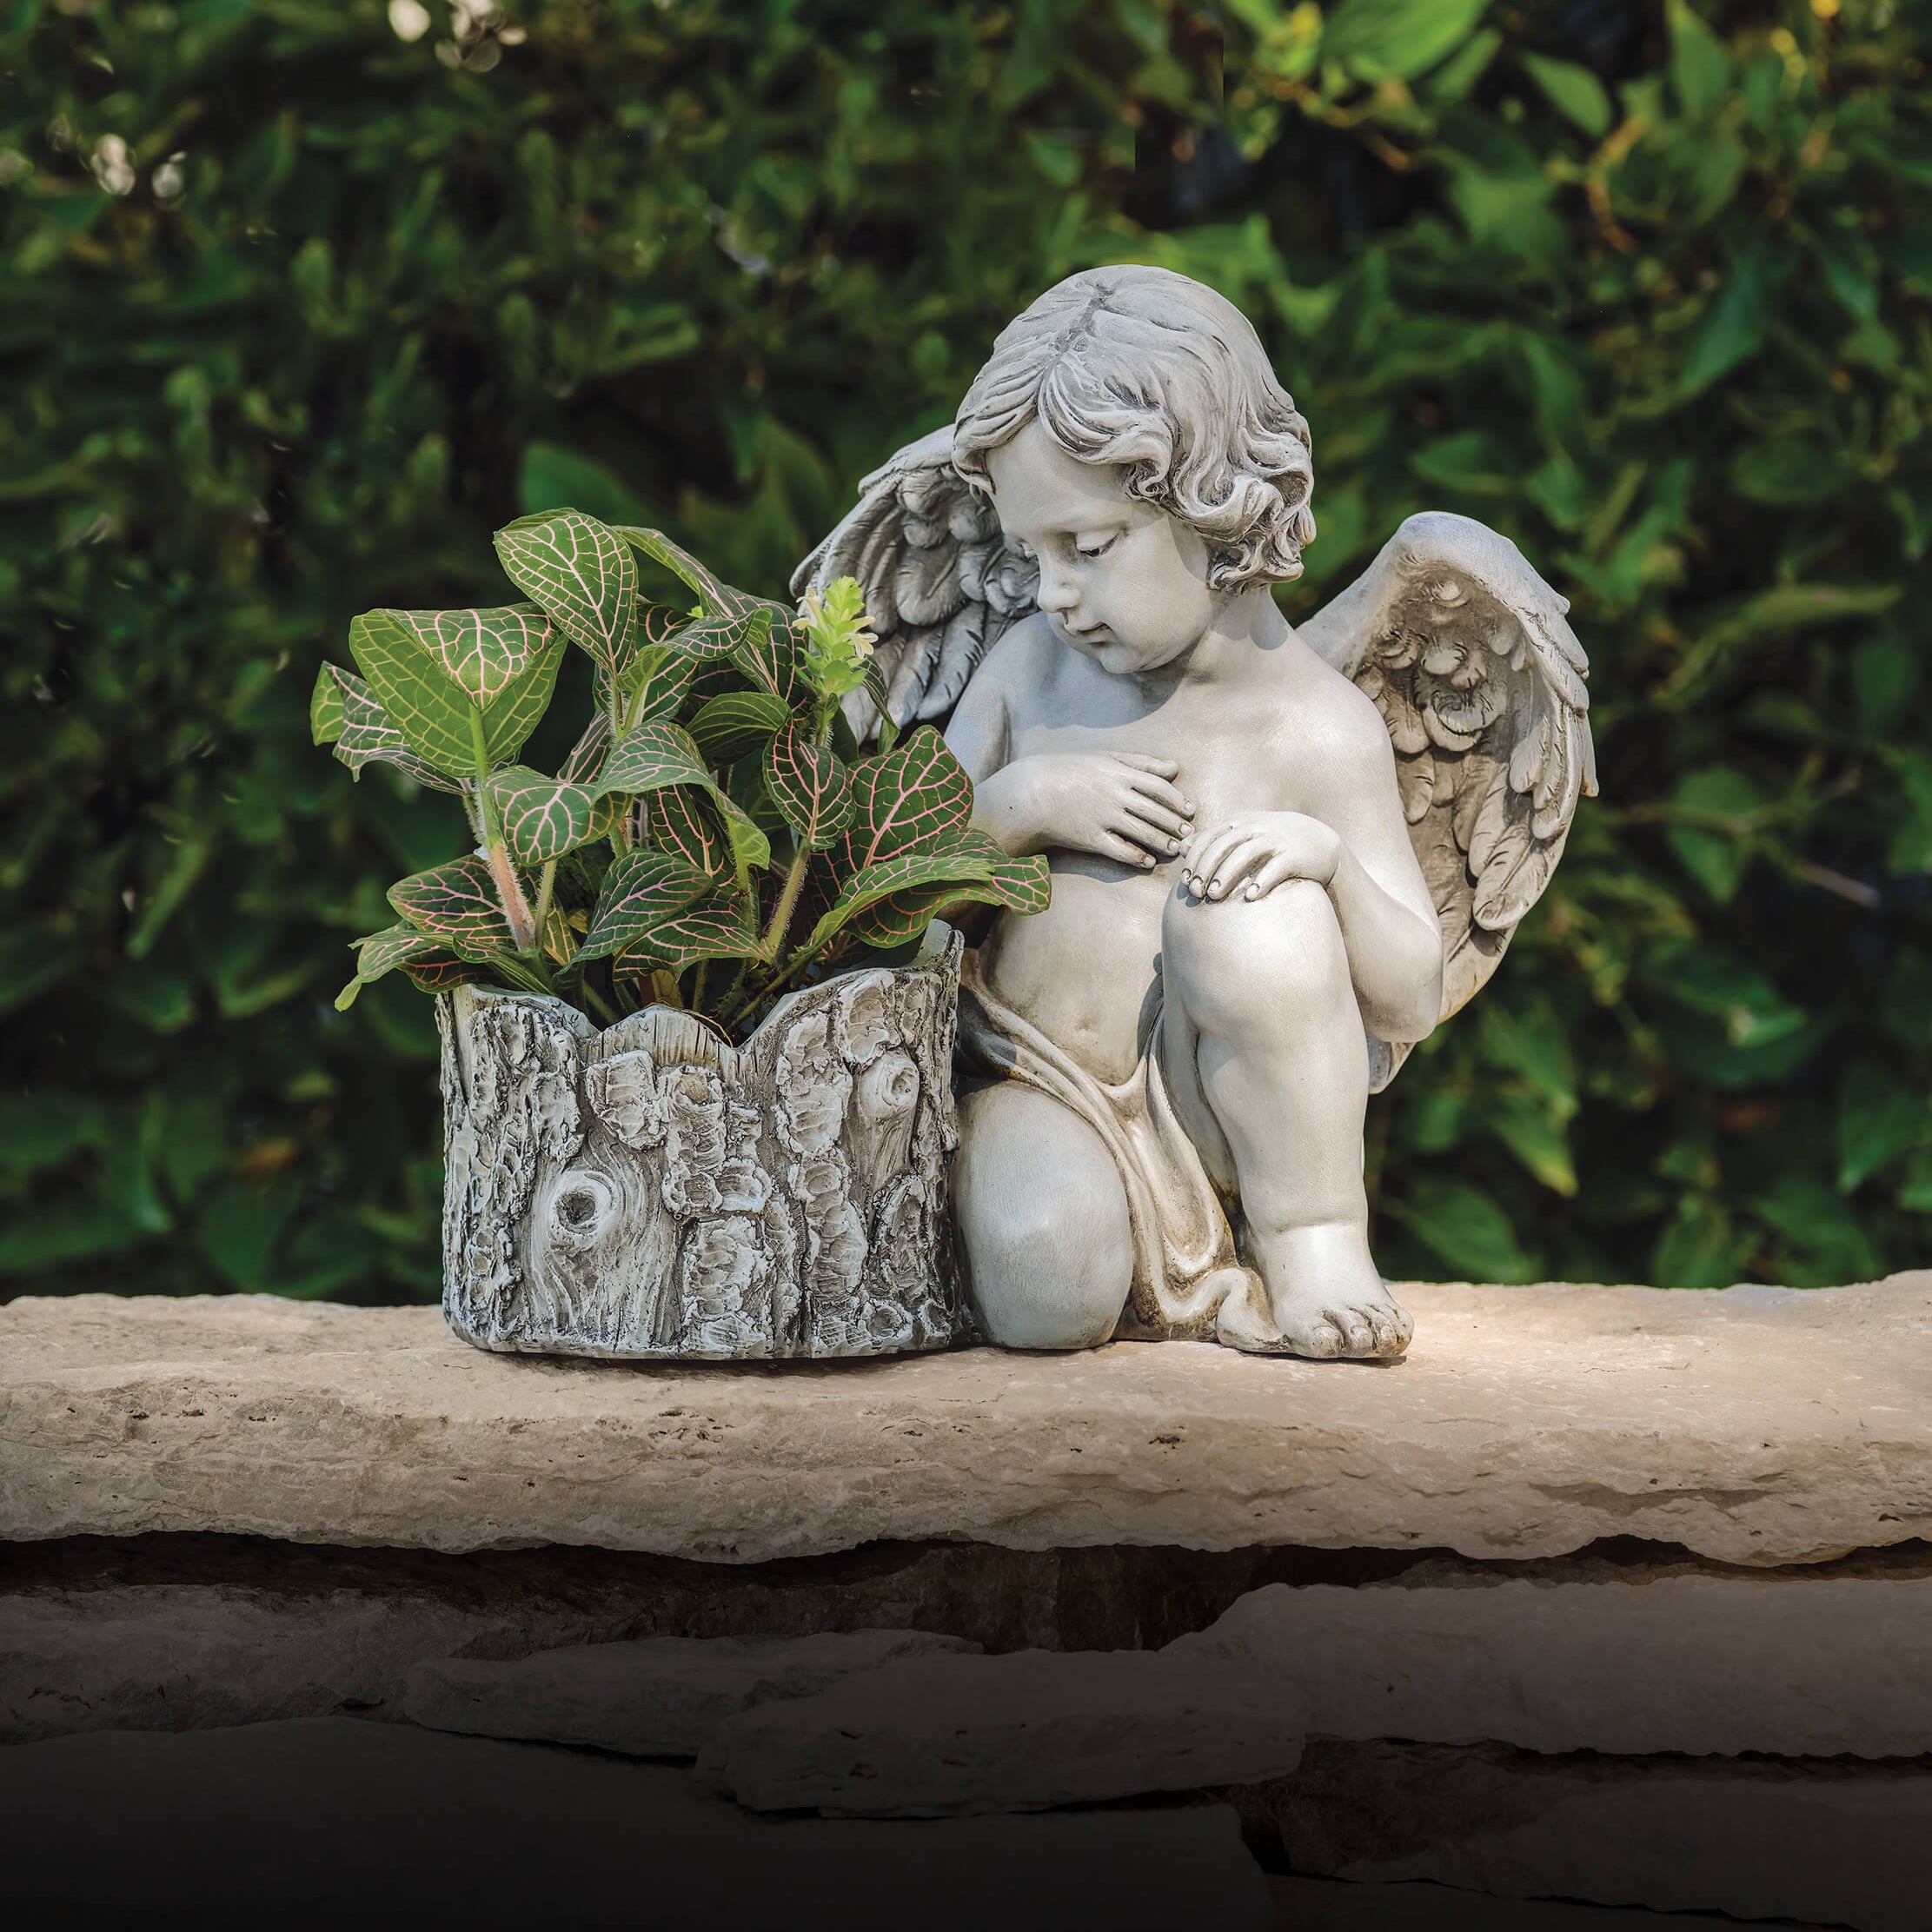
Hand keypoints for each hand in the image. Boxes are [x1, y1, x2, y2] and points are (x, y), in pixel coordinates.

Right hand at [1006, 752, 1194, 867]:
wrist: (1034, 792)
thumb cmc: (1072, 771)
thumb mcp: (1107, 758)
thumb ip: (1142, 762)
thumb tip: (1174, 767)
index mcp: (1119, 774)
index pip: (1159, 788)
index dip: (1178, 800)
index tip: (1189, 810)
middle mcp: (1115, 796)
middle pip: (1155, 812)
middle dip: (1175, 825)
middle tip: (1189, 834)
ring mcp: (1103, 818)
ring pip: (1142, 833)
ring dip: (1163, 842)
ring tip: (1176, 848)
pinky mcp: (1091, 838)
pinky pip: (1120, 851)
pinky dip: (1137, 857)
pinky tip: (1148, 861)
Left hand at [1181, 812, 1340, 901]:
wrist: (1318, 842)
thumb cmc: (1272, 842)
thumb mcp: (1243, 834)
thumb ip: (1213, 840)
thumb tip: (1181, 847)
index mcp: (1240, 823)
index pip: (1210, 837)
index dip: (1195, 859)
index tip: (1185, 881)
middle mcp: (1256, 828)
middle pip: (1224, 845)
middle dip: (1206, 869)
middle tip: (1196, 893)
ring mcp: (1276, 840)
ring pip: (1246, 854)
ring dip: (1227, 875)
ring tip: (1215, 896)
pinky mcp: (1295, 855)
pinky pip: (1276, 868)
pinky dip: (1262, 881)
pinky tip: (1251, 898)